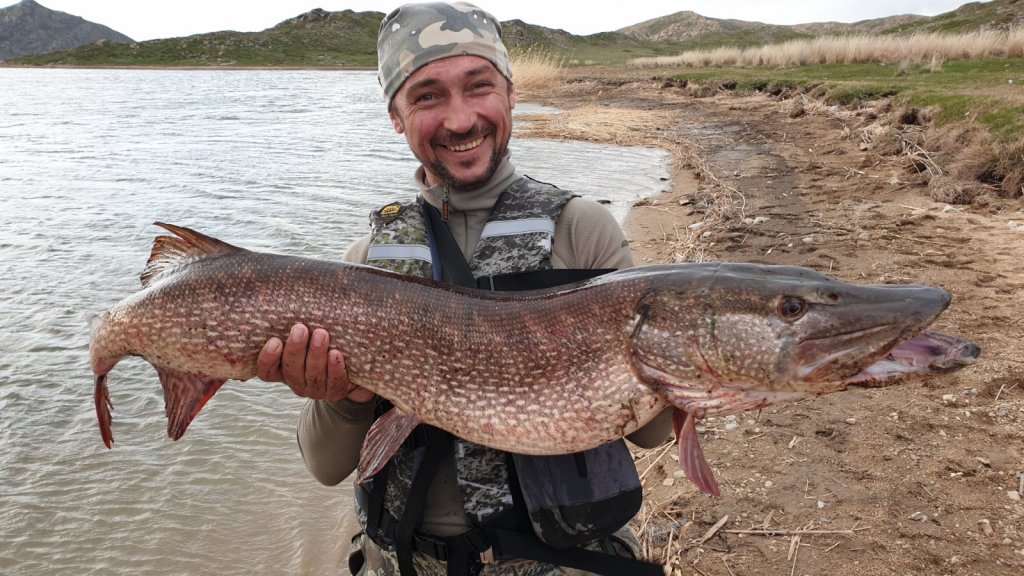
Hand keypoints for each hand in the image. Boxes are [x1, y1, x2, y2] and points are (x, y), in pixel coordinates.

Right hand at [257, 324, 373, 403]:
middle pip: (291, 370)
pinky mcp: (335, 391)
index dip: (268, 359)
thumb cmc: (321, 342)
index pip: (266, 371)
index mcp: (282, 369)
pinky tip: (336, 354)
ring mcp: (315, 389)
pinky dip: (335, 368)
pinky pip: (334, 382)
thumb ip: (294, 324)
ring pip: (313, 375)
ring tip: (321, 334)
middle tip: (300, 328)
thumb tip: (287, 292)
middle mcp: (296, 381)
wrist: (351, 366)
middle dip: (295, 349)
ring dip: (316, 354)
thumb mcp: (305, 335)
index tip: (274, 340)